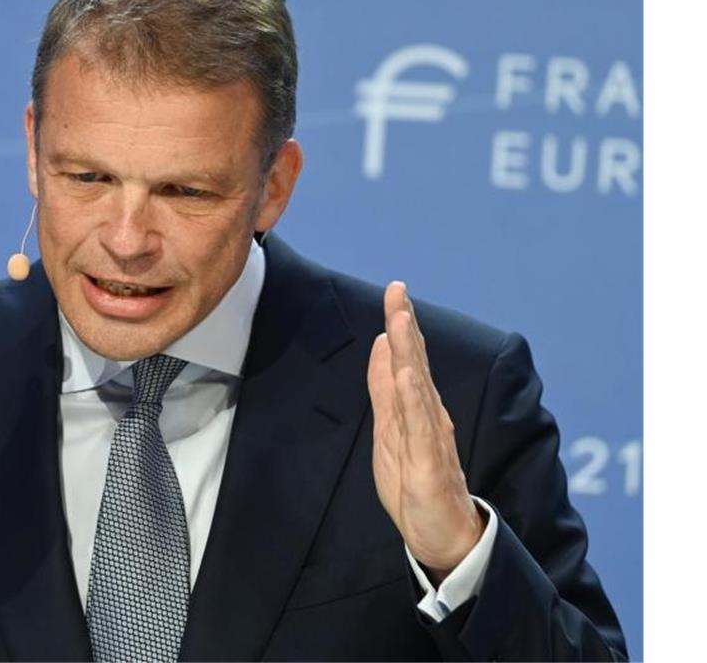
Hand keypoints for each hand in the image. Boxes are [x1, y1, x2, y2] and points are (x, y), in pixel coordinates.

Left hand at [367, 281, 484, 582]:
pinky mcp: (430, 462)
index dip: (401, 324)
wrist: (441, 534)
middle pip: (415, 363)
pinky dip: (414, 400)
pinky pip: (422, 427)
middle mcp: (428, 415)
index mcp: (417, 407)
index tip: (395, 290)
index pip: (408, 358)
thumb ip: (386, 389)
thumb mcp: (390, 428)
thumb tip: (382, 345)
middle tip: (398, 290)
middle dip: (406, 326)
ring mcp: (431, 437)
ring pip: (418, 387)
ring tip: (401, 322)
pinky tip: (408, 377)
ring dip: (410, 353)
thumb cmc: (416, 483)